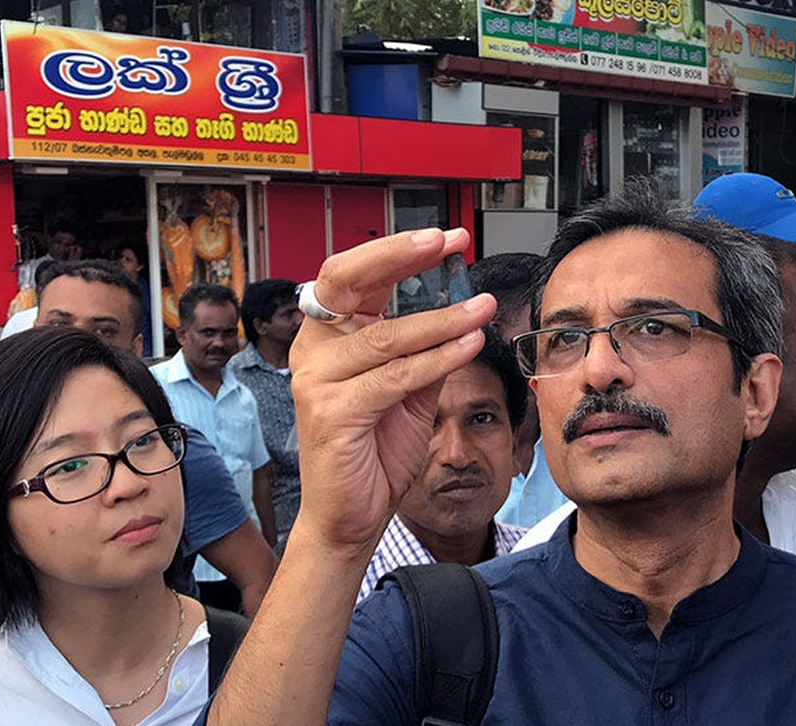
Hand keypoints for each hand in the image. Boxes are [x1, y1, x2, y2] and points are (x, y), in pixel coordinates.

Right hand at [289, 228, 495, 554]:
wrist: (350, 517)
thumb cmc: (374, 453)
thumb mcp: (408, 392)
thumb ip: (425, 351)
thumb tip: (460, 310)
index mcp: (328, 338)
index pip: (355, 276)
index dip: (399, 251)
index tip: (446, 238)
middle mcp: (314, 351)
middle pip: (349, 281)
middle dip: (401, 255)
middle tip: (448, 240)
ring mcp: (317, 380)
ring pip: (386, 334)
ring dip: (442, 319)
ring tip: (482, 307)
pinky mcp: (331, 412)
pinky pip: (395, 376)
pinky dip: (437, 359)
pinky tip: (468, 345)